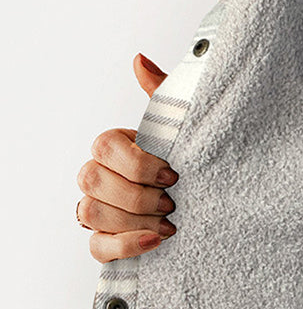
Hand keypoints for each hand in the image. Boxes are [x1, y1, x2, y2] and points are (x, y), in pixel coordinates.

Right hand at [76, 53, 178, 262]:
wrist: (206, 203)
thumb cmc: (188, 163)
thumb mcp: (181, 130)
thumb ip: (163, 95)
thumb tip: (140, 60)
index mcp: (113, 148)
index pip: (104, 147)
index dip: (137, 163)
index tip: (173, 175)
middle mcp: (98, 178)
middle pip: (92, 181)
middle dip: (136, 194)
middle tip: (172, 201)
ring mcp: (98, 211)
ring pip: (91, 213)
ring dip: (134, 219)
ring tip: (169, 223)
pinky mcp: (105, 242)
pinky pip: (97, 247)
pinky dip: (126, 245)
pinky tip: (157, 240)